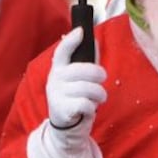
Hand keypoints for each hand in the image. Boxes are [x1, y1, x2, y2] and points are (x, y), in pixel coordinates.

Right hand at [45, 27, 106, 150]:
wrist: (65, 125)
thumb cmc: (75, 95)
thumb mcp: (78, 78)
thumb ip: (86, 60)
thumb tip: (94, 40)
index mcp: (59, 68)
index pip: (62, 51)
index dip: (71, 41)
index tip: (81, 31)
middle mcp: (55, 79)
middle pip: (85, 70)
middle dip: (100, 75)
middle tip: (102, 81)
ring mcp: (57, 94)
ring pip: (89, 88)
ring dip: (100, 94)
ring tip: (98, 98)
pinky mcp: (62, 109)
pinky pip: (86, 103)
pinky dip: (92, 107)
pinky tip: (88, 109)